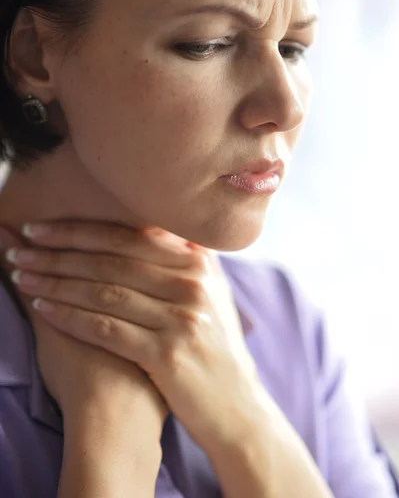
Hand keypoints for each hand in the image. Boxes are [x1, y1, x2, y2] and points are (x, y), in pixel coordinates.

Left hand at [7, 221, 260, 451]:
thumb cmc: (213, 348)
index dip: (81, 229)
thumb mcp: (208, 294)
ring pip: (104, 291)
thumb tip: (144, 229)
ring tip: (22, 274)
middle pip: (112, 259)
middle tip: (20, 246)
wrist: (237, 406)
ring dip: (56, 281)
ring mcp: (183, 317)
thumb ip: (180, 261)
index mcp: (200, 261)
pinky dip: (70, 316)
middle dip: (59, 251)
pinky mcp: (168, 353)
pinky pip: (106, 328)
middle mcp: (193, 282)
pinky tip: (43, 307)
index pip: (130, 234)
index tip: (43, 226)